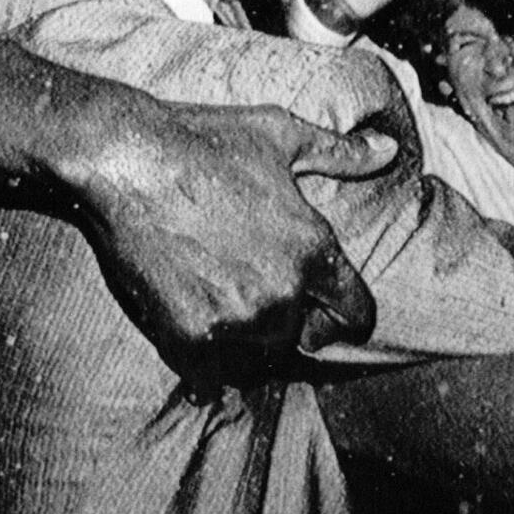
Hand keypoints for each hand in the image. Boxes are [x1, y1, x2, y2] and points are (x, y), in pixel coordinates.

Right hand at [65, 90, 399, 385]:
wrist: (125, 161)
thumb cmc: (202, 140)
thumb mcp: (279, 135)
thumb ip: (339, 152)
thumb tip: (389, 150)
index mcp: (314, 250)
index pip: (356, 315)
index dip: (345, 315)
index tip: (328, 313)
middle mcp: (283, 295)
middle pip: (307, 341)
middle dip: (294, 326)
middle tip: (265, 305)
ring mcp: (235, 322)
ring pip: (260, 363)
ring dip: (250, 349)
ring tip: (230, 324)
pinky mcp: (189, 338)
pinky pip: (211, 378)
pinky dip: (206, 368)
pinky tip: (198, 346)